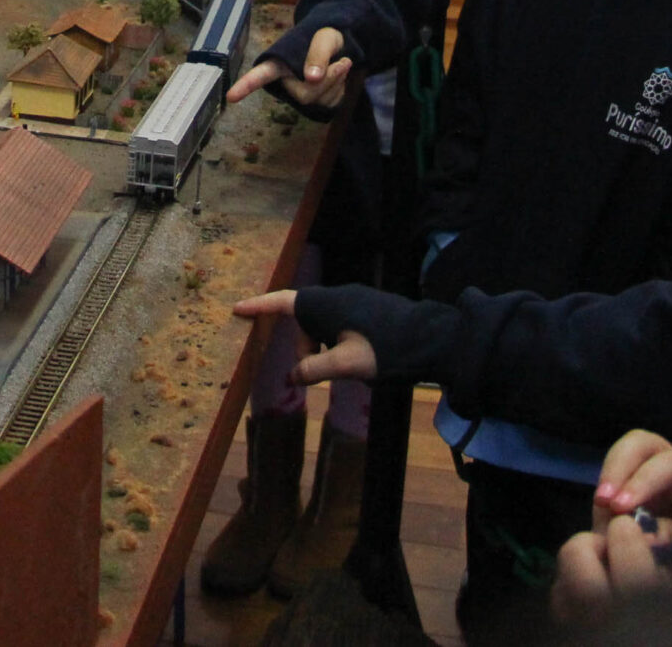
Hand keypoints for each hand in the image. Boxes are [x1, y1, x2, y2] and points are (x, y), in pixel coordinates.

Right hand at [226, 26, 352, 106]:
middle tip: (344, 62)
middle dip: (328, 79)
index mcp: (279, 63)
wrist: (341, 45)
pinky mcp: (316, 103)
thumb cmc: (325, 36)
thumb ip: (319, 52)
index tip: (231, 96)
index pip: (259, 75)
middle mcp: (286, 82)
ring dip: (337, 82)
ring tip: (342, 63)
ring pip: (319, 100)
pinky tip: (340, 77)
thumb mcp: (324, 36)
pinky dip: (341, 89)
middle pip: (303, 94)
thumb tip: (311, 78)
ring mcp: (301, 94)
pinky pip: (330, 104)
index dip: (245, 85)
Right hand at [231, 290, 379, 383]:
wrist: (432, 340)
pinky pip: (341, 323)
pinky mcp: (371, 308)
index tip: (238, 308)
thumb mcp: (347, 365)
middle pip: (305, 317)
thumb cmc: (386, 350)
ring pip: (324, 323)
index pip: (284, 302)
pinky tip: (355, 361)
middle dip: (301, 345)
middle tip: (310, 374)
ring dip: (320, 346)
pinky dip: (336, 342)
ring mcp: (357, 300)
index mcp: (328, 303)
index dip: (260, 306)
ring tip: (339, 371)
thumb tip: (292, 375)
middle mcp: (339, 296)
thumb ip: (315, 368)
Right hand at [552, 430, 671, 624]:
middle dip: (618, 468)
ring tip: (601, 517)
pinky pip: (613, 491)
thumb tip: (623, 528)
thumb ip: (657, 541)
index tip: (622, 508)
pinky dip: (605, 505)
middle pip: (641, 445)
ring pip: (621, 463)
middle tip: (603, 502)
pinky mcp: (632, 498)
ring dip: (609, 485)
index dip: (645, 478)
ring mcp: (652, 480)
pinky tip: (604, 533)